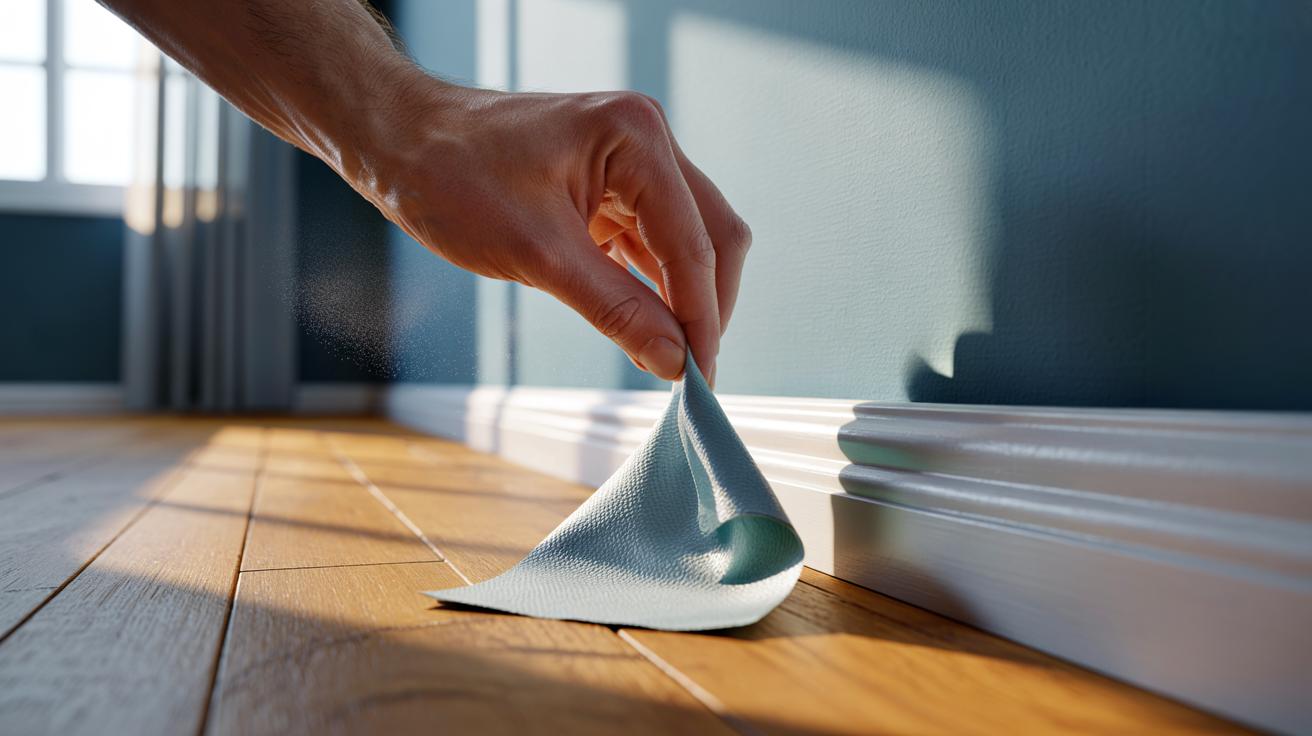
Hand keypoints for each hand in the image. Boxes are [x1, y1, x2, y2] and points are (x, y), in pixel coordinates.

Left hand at [354, 78, 750, 383]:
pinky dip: (651, 287)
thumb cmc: (452, 177)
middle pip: (710, 236)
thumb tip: (674, 360)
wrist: (398, 143)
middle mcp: (645, 141)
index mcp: (636, 137)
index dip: (701, 316)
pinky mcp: (609, 187)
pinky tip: (644, 328)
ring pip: (685, 243)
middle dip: (704, 306)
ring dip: (680, 300)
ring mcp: (630, 163)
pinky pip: (651, 242)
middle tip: (691, 373)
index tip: (700, 377)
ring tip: (668, 360)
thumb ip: (616, 308)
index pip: (694, 242)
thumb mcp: (538, 255)